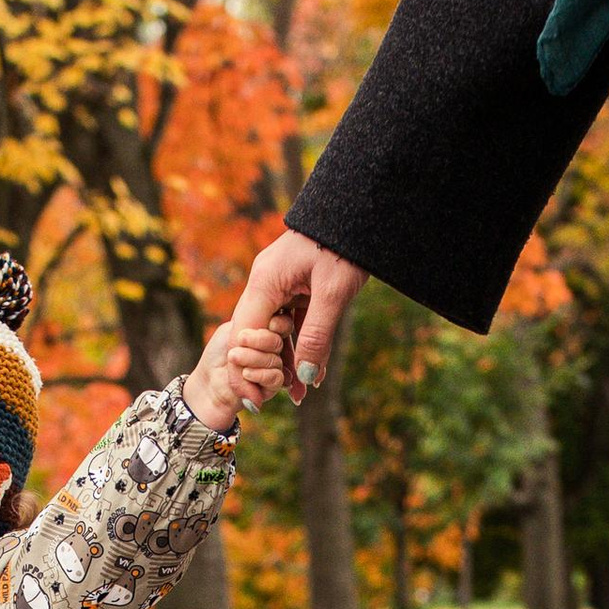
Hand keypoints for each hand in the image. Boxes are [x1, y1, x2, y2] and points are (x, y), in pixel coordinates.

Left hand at [182, 313, 294, 435]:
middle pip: (279, 341)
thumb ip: (254, 322)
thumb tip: (275, 322)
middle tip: (240, 339)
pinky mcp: (272, 386)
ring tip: (234, 357)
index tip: (266, 323)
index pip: (284, 324)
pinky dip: (260, 374)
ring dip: (253, 358)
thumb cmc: (218, 353)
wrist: (210, 381)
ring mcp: (274, 368)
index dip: (278, 324)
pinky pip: (276, 378)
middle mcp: (274, 349)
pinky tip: (245, 373)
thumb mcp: (233, 329)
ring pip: (275, 360)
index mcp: (268, 331)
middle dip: (259, 340)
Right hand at [231, 230, 363, 400]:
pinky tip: (314, 369)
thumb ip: (316, 336)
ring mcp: (281, 283)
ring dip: (290, 360)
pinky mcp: (298, 284)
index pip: (244, 334)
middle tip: (288, 399)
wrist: (364, 208)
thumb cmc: (346, 245)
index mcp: (265, 282)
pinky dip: (302, 343)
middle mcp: (266, 283)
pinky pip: (293, 320)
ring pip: (277, 330)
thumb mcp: (333, 294)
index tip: (257, 400)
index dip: (247, 369)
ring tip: (303, 393)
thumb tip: (306, 377)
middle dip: (270, 369)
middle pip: (258, 335)